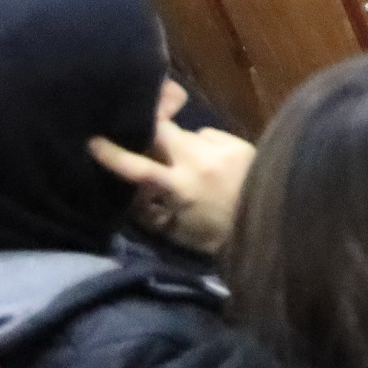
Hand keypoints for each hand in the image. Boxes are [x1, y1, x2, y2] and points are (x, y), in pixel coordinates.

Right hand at [87, 113, 256, 251]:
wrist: (273, 223)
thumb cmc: (220, 236)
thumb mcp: (179, 232)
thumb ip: (153, 211)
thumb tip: (134, 193)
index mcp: (181, 187)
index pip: (139, 168)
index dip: (113, 154)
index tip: (93, 141)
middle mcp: (199, 162)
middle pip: (163, 131)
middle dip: (151, 131)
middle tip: (147, 139)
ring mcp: (222, 149)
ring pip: (189, 133)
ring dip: (182, 144)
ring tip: (189, 161)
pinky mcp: (240, 143)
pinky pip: (211, 135)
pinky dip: (205, 145)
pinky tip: (213, 161)